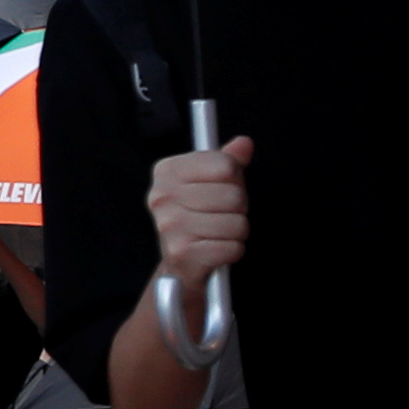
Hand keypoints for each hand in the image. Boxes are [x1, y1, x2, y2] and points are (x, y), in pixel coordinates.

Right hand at [148, 135, 250, 281]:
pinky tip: (217, 249)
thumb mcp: (210, 183)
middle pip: (233, 195)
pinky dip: (233, 251)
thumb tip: (245, 144)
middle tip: (222, 215)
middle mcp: (163, 196)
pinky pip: (233, 247)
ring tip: (219, 233)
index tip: (222, 189)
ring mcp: (170, 225)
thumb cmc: (198, 219)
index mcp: (167, 171)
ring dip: (237, 231)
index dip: (235, 179)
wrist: (181, 265)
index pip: (224, 164)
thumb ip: (227, 161)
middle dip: (238, 208)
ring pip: (237, 222)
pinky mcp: (182, 253)